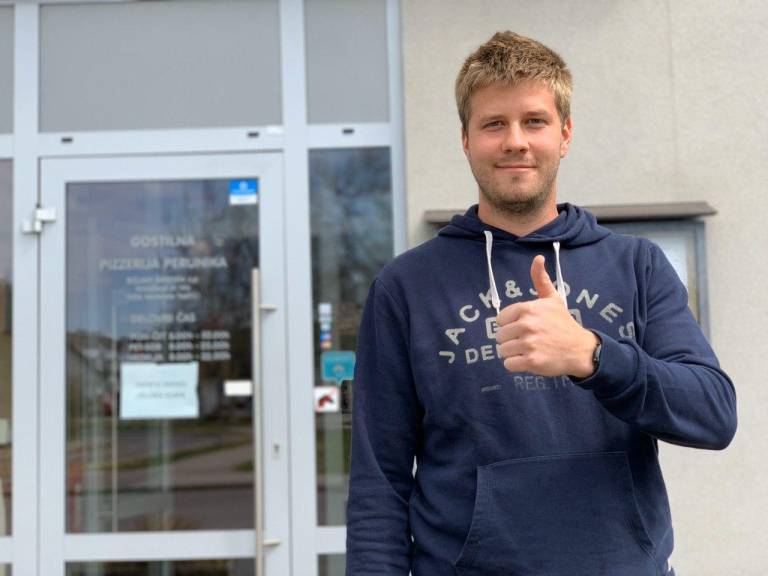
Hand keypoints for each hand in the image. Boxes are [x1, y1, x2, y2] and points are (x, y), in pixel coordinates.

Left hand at [495, 255, 598, 377]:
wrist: (580, 349)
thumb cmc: (563, 324)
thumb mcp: (553, 299)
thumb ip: (541, 279)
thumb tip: (538, 257)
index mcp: (527, 309)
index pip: (500, 319)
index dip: (510, 325)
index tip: (524, 327)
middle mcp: (527, 325)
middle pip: (499, 336)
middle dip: (511, 340)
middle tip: (527, 340)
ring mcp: (529, 344)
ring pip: (502, 350)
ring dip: (513, 353)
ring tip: (528, 350)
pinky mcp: (531, 361)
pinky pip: (509, 364)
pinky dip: (515, 365)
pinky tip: (528, 360)